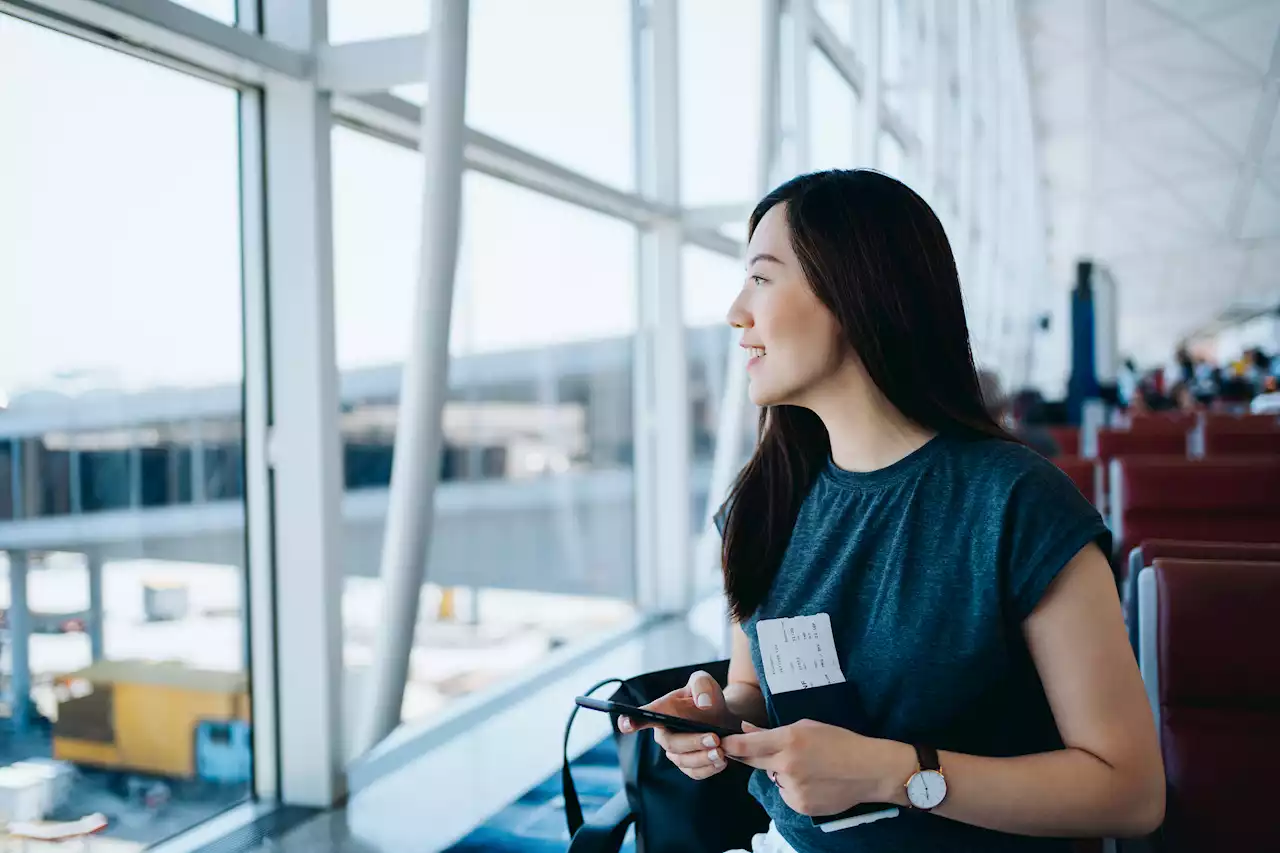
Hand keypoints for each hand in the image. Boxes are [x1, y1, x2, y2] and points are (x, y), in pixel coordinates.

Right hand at [618, 670, 741, 780]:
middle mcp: (664, 733)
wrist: (724, 715)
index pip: (642, 716)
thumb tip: (703, 704)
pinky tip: (722, 760)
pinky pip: (695, 773)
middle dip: (693, 743)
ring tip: (722, 750)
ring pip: (684, 761)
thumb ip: (702, 685)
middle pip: (671, 744)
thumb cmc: (707, 697)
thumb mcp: (704, 682)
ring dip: (704, 758)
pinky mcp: (688, 766)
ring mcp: (675, 752)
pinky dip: (709, 768)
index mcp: (662, 710)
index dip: (631, 721)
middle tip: (715, 738)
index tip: (626, 724)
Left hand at [721, 720, 913, 815]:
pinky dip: (794, 788)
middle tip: (762, 750)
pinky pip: (786, 794)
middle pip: (752, 762)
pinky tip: (814, 782)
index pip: (745, 745)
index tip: (720, 743)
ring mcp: (793, 787)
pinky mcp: (800, 805)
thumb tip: (746, 730)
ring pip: (773, 779)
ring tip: (808, 767)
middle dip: (749, 756)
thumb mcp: (806, 727)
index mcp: (788, 739)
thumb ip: (773, 731)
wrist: (869, 769)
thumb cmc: (839, 741)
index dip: (729, 745)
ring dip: (780, 773)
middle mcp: (786, 764)